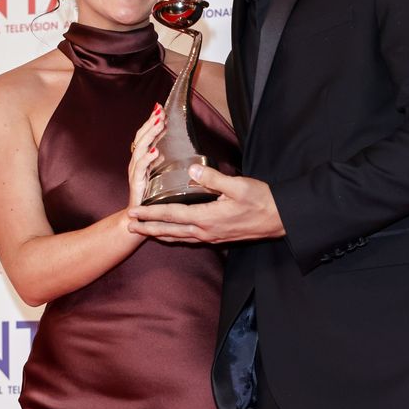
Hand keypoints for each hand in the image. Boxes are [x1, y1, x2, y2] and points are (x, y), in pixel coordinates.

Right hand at [127, 104, 164, 208]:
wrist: (137, 218)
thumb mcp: (153, 175)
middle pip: (141, 138)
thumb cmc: (146, 197)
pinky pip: (141, 169)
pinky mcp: (136, 183)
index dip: (151, 122)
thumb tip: (160, 150)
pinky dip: (148, 159)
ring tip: (159, 124)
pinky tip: (155, 151)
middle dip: (150, 123)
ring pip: (140, 149)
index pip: (144, 136)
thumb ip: (155, 162)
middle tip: (160, 111)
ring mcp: (135, 172)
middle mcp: (136, 163)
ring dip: (150, 135)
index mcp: (140, 159)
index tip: (160, 108)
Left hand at [127, 165, 285, 243]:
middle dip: (147, 227)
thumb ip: (213, 178)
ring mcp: (210, 237)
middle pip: (169, 230)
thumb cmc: (261, 200)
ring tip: (143, 231)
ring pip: (177, 237)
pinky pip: (188, 239)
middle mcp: (204, 231)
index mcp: (206, 218)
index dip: (150, 212)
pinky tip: (171, 234)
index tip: (133, 210)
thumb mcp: (238, 185)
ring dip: (158, 233)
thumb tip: (193, 169)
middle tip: (128, 225)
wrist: (280, 219)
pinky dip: (174, 236)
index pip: (171, 214)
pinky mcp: (217, 238)